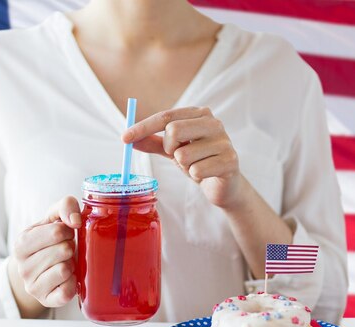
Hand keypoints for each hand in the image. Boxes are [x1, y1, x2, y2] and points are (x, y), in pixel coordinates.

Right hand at [12, 196, 80, 307]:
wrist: (43, 269)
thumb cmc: (51, 240)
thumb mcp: (54, 217)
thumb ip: (65, 206)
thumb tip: (75, 221)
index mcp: (21, 243)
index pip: (56, 232)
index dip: (67, 231)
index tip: (64, 234)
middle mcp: (22, 267)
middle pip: (63, 250)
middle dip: (70, 247)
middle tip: (65, 250)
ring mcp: (32, 287)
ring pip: (65, 270)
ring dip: (72, 264)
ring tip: (65, 263)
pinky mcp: (46, 301)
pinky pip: (67, 291)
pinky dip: (73, 283)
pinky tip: (68, 278)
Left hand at [122, 106, 243, 210]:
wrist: (224, 184)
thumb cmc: (199, 161)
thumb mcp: (173, 150)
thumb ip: (152, 142)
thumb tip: (128, 139)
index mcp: (199, 114)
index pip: (166, 116)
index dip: (143, 127)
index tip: (124, 138)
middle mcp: (214, 123)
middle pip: (174, 129)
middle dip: (169, 148)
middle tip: (177, 155)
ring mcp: (224, 141)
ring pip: (183, 154)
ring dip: (184, 166)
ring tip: (196, 166)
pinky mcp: (230, 161)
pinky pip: (196, 170)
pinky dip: (195, 175)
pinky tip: (206, 174)